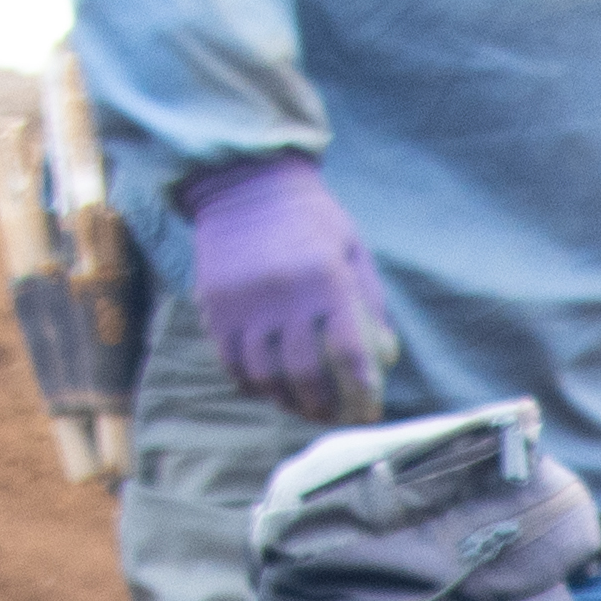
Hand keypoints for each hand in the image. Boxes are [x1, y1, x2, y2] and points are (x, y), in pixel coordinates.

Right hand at [180, 155, 389, 419]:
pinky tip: (271, 390)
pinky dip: (254, 386)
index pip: (349, 353)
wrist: (245, 183)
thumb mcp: (353, 252)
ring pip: (266, 376)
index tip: (370, 412)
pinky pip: (233, 364)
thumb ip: (371, 306)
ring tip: (306, 409)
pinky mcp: (215, 307)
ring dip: (289, 403)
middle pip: (306, 374)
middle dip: (326, 407)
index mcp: (326, 279)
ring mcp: (245, 303)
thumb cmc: (312, 221)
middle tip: (338, 417)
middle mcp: (283, 294)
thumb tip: (385, 360)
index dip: (362, 392)